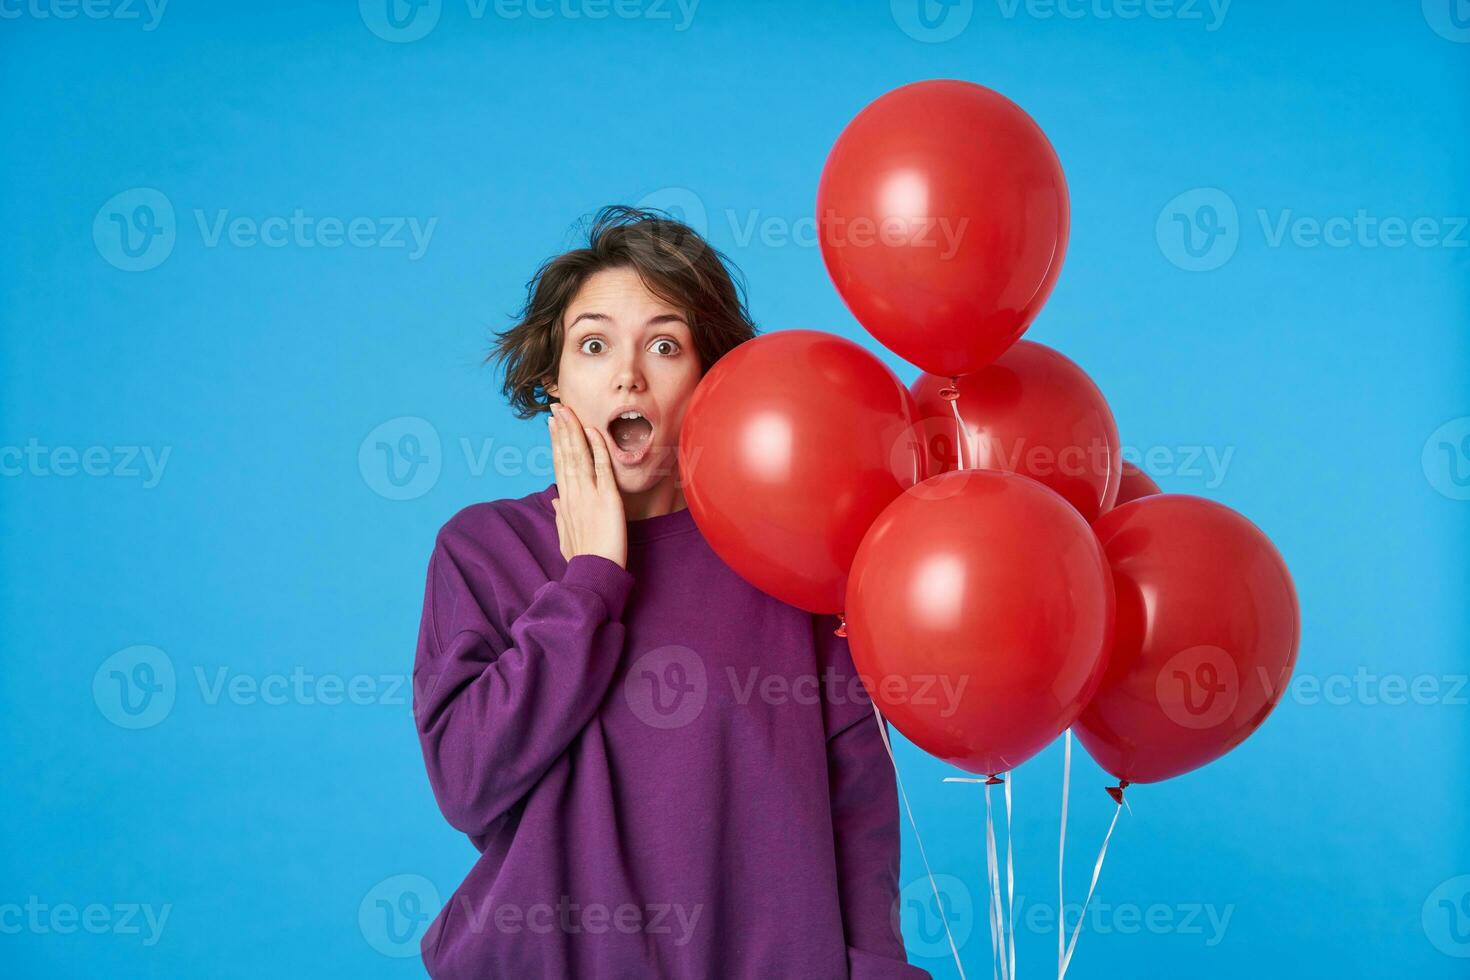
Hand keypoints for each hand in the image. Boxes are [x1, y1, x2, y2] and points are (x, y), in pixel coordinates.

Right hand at [547, 402, 626, 568]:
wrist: (593, 574)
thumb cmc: (582, 558)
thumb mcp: (565, 535)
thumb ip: (560, 515)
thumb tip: (555, 499)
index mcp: (565, 501)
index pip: (559, 464)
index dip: (556, 443)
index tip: (553, 425)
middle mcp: (573, 494)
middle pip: (565, 454)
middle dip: (561, 429)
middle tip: (557, 408)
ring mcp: (589, 495)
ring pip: (578, 456)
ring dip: (573, 431)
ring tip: (568, 412)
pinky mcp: (607, 498)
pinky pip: (602, 468)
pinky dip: (597, 448)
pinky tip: (593, 431)